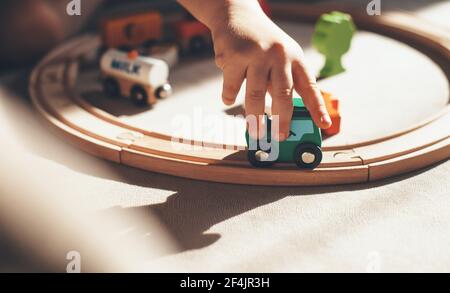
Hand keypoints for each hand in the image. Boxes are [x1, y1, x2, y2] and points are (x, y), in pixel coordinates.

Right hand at [211, 0, 331, 139]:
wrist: (236, 14)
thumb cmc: (260, 42)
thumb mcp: (279, 57)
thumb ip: (279, 83)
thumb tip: (279, 116)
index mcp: (295, 57)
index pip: (309, 86)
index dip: (318, 108)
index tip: (324, 125)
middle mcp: (279, 55)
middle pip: (283, 95)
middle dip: (281, 120)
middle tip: (279, 137)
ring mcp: (256, 54)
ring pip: (255, 95)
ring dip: (253, 117)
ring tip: (254, 130)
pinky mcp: (233, 56)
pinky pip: (231, 87)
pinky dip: (228, 96)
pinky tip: (228, 99)